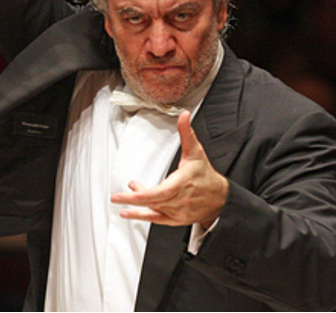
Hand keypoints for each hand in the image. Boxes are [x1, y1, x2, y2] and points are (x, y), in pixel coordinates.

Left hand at [111, 110, 228, 228]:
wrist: (219, 198)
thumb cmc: (205, 175)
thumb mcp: (196, 152)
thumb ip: (186, 133)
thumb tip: (183, 116)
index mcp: (181, 183)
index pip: (160, 191)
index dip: (143, 193)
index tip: (131, 189)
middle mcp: (178, 200)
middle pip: (152, 202)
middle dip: (132, 200)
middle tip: (116, 198)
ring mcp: (176, 211)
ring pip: (153, 211)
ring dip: (136, 206)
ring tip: (122, 203)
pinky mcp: (175, 219)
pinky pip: (156, 219)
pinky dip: (143, 216)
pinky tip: (130, 212)